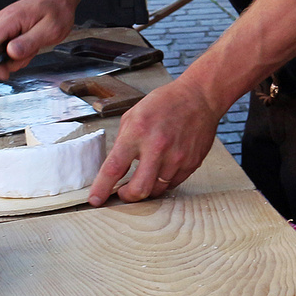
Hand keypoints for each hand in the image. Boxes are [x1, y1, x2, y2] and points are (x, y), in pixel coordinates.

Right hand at [0, 0, 75, 76]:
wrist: (57, 0)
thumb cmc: (55, 11)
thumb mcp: (50, 29)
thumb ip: (30, 42)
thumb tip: (11, 53)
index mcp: (9, 19)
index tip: (5, 74)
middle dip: (9, 61)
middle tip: (31, 51)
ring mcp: (0, 26)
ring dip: (15, 57)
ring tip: (33, 44)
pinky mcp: (3, 31)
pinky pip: (3, 49)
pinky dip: (16, 52)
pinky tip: (29, 43)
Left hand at [90, 79, 220, 204]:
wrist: (200, 96)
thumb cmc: (166, 103)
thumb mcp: (133, 115)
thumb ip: (122, 143)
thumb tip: (114, 169)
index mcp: (138, 132)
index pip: (113, 169)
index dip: (101, 189)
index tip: (95, 199)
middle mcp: (158, 147)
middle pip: (138, 190)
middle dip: (127, 196)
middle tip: (124, 191)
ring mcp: (177, 157)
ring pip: (156, 190)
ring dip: (147, 187)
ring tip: (146, 174)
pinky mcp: (191, 162)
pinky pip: (173, 184)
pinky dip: (164, 181)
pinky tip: (163, 167)